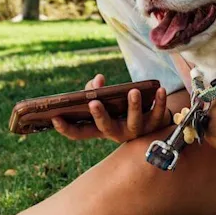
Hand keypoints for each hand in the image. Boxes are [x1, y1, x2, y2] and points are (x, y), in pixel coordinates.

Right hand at [52, 74, 170, 142]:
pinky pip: (158, 113)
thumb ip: (98, 90)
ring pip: (134, 122)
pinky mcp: (155, 125)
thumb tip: (98, 81)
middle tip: (93, 102)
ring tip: (133, 91)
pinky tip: (160, 90)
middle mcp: (117, 133)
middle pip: (106, 128)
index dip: (67, 129)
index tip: (55, 118)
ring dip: (133, 106)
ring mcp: (137, 131)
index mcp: (102, 128)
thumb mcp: (109, 101)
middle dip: (99, 115)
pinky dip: (160, 102)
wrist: (155, 120)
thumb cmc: (124, 107)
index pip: (80, 133)